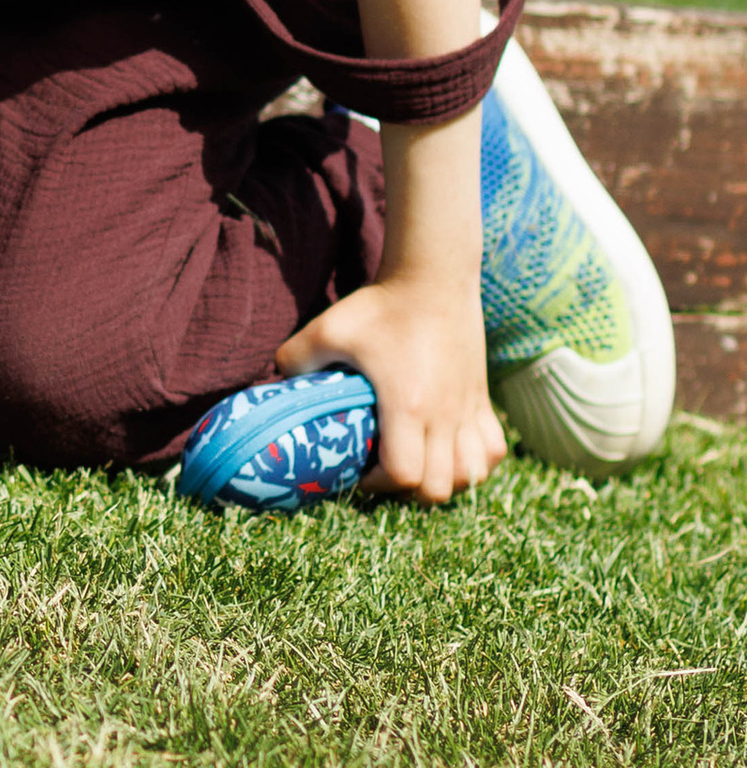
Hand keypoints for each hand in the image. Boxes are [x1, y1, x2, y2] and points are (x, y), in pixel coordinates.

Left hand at [279, 273, 505, 503]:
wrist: (434, 277)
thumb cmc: (380, 306)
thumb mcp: (328, 328)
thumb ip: (295, 357)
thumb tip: (274, 383)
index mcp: (407, 405)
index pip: (404, 475)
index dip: (378, 484)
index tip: (359, 470)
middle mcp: (444, 414)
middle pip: (439, 488)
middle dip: (409, 490)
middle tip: (386, 470)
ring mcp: (468, 409)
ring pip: (471, 475)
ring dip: (445, 480)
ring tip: (420, 464)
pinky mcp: (482, 399)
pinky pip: (493, 451)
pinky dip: (476, 463)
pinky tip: (452, 451)